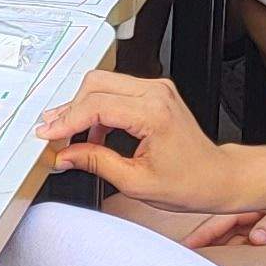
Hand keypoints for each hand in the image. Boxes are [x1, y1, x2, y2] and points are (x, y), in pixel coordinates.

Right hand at [37, 69, 244, 210]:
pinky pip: (116, 90)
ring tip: (70, 135)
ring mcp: (156, 89)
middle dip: (69, 109)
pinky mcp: (155, 92)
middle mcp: (156, 93)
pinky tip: (92, 132)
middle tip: (53, 133)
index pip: (97, 105)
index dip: (66, 120)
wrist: (217, 177)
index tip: (48, 134)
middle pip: (95, 84)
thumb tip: (66, 155)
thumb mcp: (136, 182)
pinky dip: (98, 107)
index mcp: (153, 113)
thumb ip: (96, 162)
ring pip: (103, 83)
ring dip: (82, 107)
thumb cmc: (189, 182)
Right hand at [183, 204, 265, 252]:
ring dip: (222, 256)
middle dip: (205, 247)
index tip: (187, 246)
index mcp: (247, 205)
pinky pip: (248, 250)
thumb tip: (257, 237)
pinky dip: (240, 260)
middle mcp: (248, 217)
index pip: (218, 221)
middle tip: (191, 265)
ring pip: (232, 244)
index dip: (201, 233)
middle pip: (220, 235)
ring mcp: (256, 228)